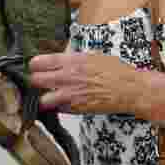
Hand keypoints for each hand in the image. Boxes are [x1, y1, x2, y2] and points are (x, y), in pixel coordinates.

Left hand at [30, 51, 145, 114]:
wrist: (129, 89)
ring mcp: (70, 95)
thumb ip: (73, 57)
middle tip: (40, 81)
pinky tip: (64, 102)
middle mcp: (67, 77)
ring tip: (50, 95)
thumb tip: (61, 56)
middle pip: (36, 81)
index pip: (39, 63)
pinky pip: (57, 109)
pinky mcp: (75, 109)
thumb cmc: (115, 71)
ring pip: (42, 99)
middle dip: (36, 80)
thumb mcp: (93, 55)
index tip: (35, 66)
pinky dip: (58, 107)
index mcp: (71, 61)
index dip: (35, 65)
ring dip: (44, 97)